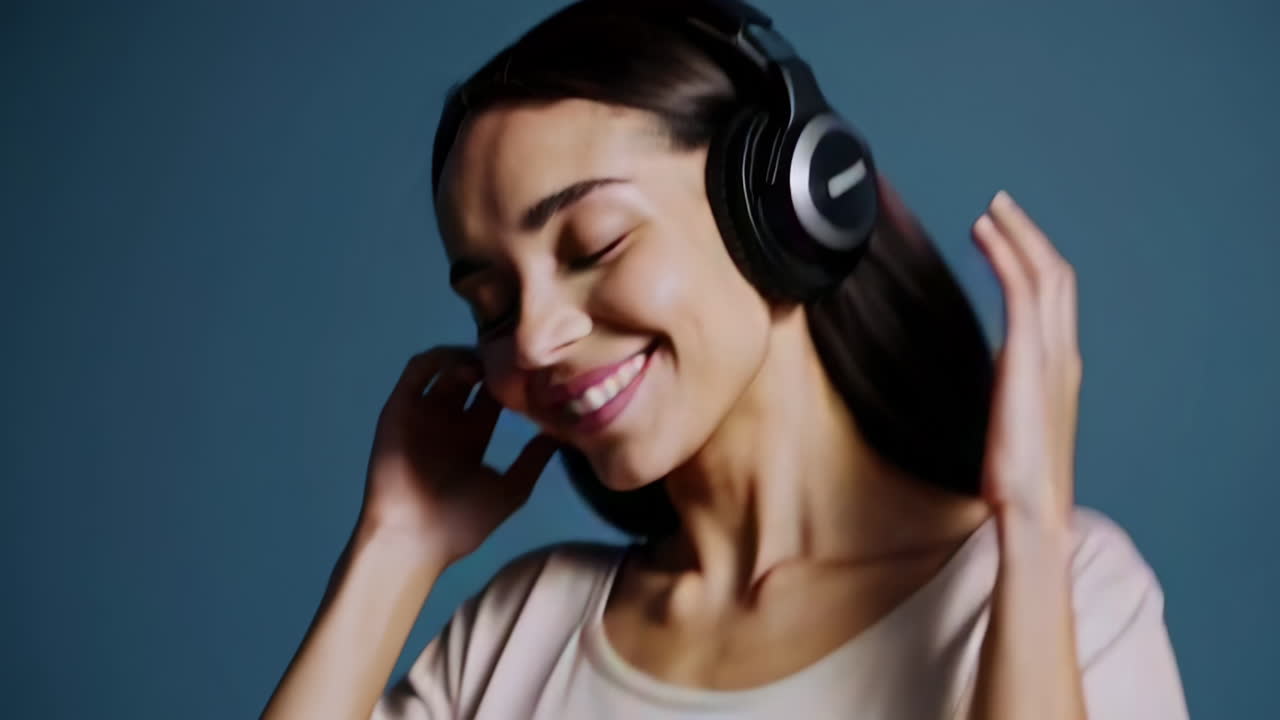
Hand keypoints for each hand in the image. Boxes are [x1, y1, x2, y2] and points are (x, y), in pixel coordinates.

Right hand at [360, 346, 559, 566]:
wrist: (416, 539)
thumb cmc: (463, 522)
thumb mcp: (511, 490)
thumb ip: (534, 460)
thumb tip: (562, 432)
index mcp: (472, 435)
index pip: (495, 395)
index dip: (514, 380)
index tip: (537, 371)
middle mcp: (449, 419)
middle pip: (472, 375)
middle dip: (492, 362)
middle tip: (514, 357)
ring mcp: (424, 411)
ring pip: (445, 366)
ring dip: (466, 356)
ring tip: (488, 363)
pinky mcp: (400, 408)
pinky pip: (416, 372)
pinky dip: (438, 359)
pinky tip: (463, 364)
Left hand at [971, 191, 1081, 528]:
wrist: (1030, 507)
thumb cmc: (1016, 477)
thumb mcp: (1013, 420)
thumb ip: (1009, 389)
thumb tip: (994, 376)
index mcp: (1060, 365)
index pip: (1055, 296)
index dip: (1033, 259)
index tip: (1005, 235)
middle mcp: (1062, 352)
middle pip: (1056, 273)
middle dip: (1028, 234)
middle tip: (998, 206)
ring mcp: (1050, 353)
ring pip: (1042, 273)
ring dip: (1015, 236)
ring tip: (989, 212)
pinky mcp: (1027, 358)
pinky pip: (1021, 291)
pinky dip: (1005, 256)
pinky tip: (986, 237)